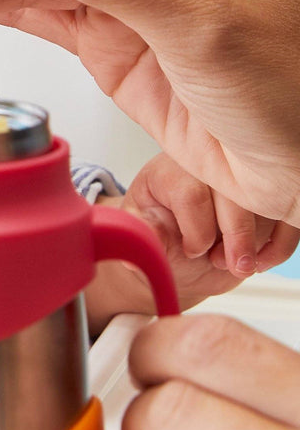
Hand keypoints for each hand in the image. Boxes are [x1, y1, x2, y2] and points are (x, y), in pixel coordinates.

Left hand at [85, 153, 299, 331]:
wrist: (181, 248)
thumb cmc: (160, 235)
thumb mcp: (144, 233)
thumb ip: (144, 234)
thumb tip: (147, 236)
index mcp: (170, 170)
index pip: (192, 193)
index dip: (197, 231)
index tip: (194, 251)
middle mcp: (207, 165)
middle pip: (235, 193)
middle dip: (237, 237)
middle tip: (231, 264)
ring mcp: (240, 177)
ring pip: (266, 203)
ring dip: (258, 240)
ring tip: (238, 262)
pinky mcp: (266, 195)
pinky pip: (288, 216)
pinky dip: (280, 244)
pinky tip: (260, 261)